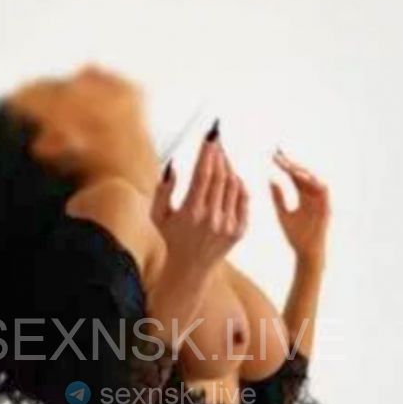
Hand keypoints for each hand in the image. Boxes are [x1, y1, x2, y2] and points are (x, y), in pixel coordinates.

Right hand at [151, 134, 248, 277]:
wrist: (190, 268)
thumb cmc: (172, 237)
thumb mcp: (158, 214)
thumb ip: (163, 189)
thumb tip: (173, 165)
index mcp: (191, 213)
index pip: (203, 174)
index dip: (208, 152)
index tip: (210, 136)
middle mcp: (212, 219)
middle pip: (221, 176)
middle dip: (219, 154)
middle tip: (217, 142)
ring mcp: (228, 225)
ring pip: (235, 184)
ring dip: (229, 167)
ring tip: (222, 158)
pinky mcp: (239, 230)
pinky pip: (244, 199)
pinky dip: (240, 184)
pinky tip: (232, 177)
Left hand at [270, 148, 330, 264]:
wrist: (306, 253)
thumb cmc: (295, 236)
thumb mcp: (282, 213)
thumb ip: (277, 197)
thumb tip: (269, 179)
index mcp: (304, 195)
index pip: (293, 175)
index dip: (284, 165)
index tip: (271, 155)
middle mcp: (314, 193)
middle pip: (302, 173)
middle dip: (290, 162)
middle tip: (276, 152)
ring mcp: (321, 199)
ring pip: (312, 178)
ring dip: (300, 169)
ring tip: (285, 163)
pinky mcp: (327, 205)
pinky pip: (322, 188)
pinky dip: (311, 181)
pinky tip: (298, 175)